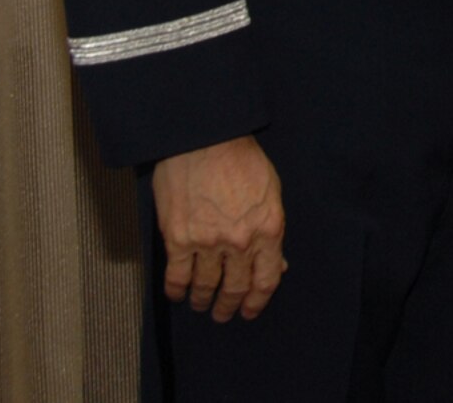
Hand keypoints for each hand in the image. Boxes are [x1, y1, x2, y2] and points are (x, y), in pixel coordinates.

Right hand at [151, 134, 287, 321]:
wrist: (206, 139)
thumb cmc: (242, 159)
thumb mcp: (271, 192)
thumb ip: (272, 229)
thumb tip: (276, 262)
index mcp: (268, 229)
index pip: (267, 278)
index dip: (258, 300)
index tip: (251, 310)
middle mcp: (240, 242)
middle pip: (236, 287)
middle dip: (230, 306)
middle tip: (224, 314)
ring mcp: (208, 242)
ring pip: (205, 286)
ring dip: (203, 300)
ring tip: (201, 304)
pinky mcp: (179, 239)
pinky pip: (177, 276)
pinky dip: (176, 290)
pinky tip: (178, 294)